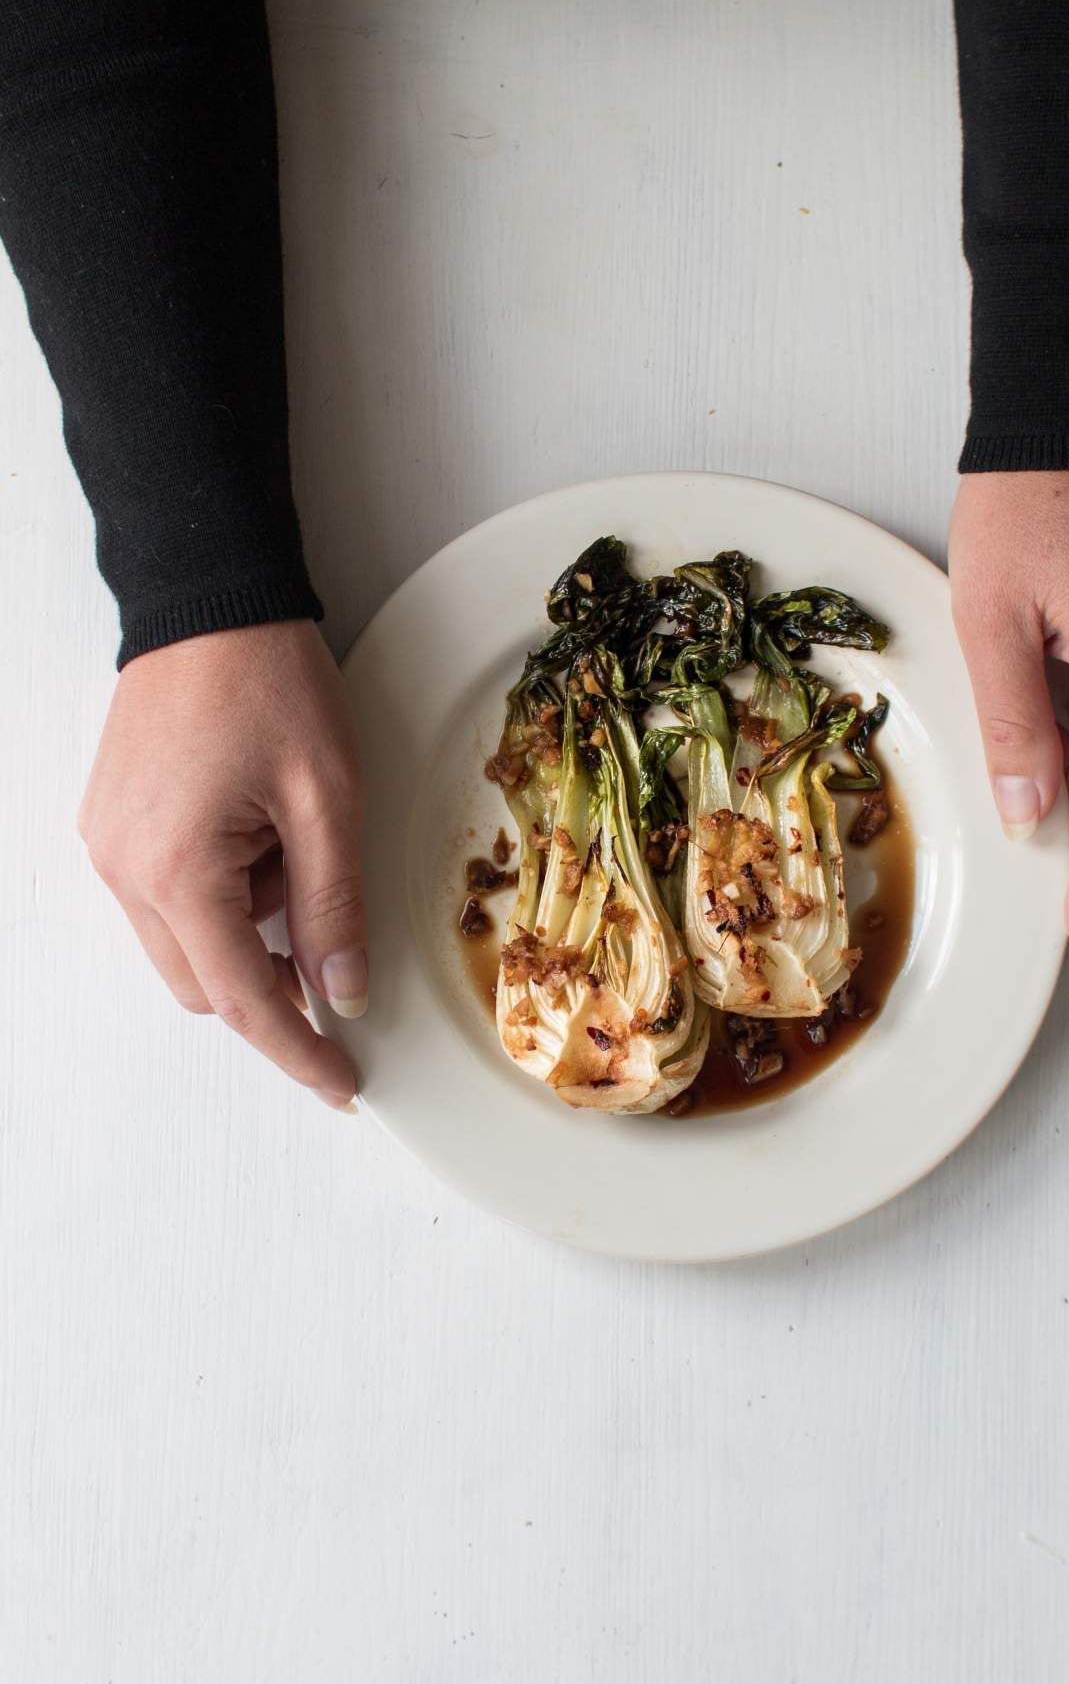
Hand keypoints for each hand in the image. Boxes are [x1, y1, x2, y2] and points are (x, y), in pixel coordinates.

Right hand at [79, 620, 364, 1109]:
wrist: (210, 599)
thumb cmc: (268, 681)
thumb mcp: (329, 800)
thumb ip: (333, 907)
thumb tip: (343, 990)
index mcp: (177, 870)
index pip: (243, 999)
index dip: (297, 1051)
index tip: (342, 1084)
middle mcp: (125, 869)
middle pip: (205, 984)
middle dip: (274, 981)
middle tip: (334, 940)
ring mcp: (110, 846)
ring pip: (186, 944)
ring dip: (250, 929)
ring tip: (292, 848)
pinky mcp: (113, 824)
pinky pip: (169, 899)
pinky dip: (223, 894)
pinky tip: (260, 835)